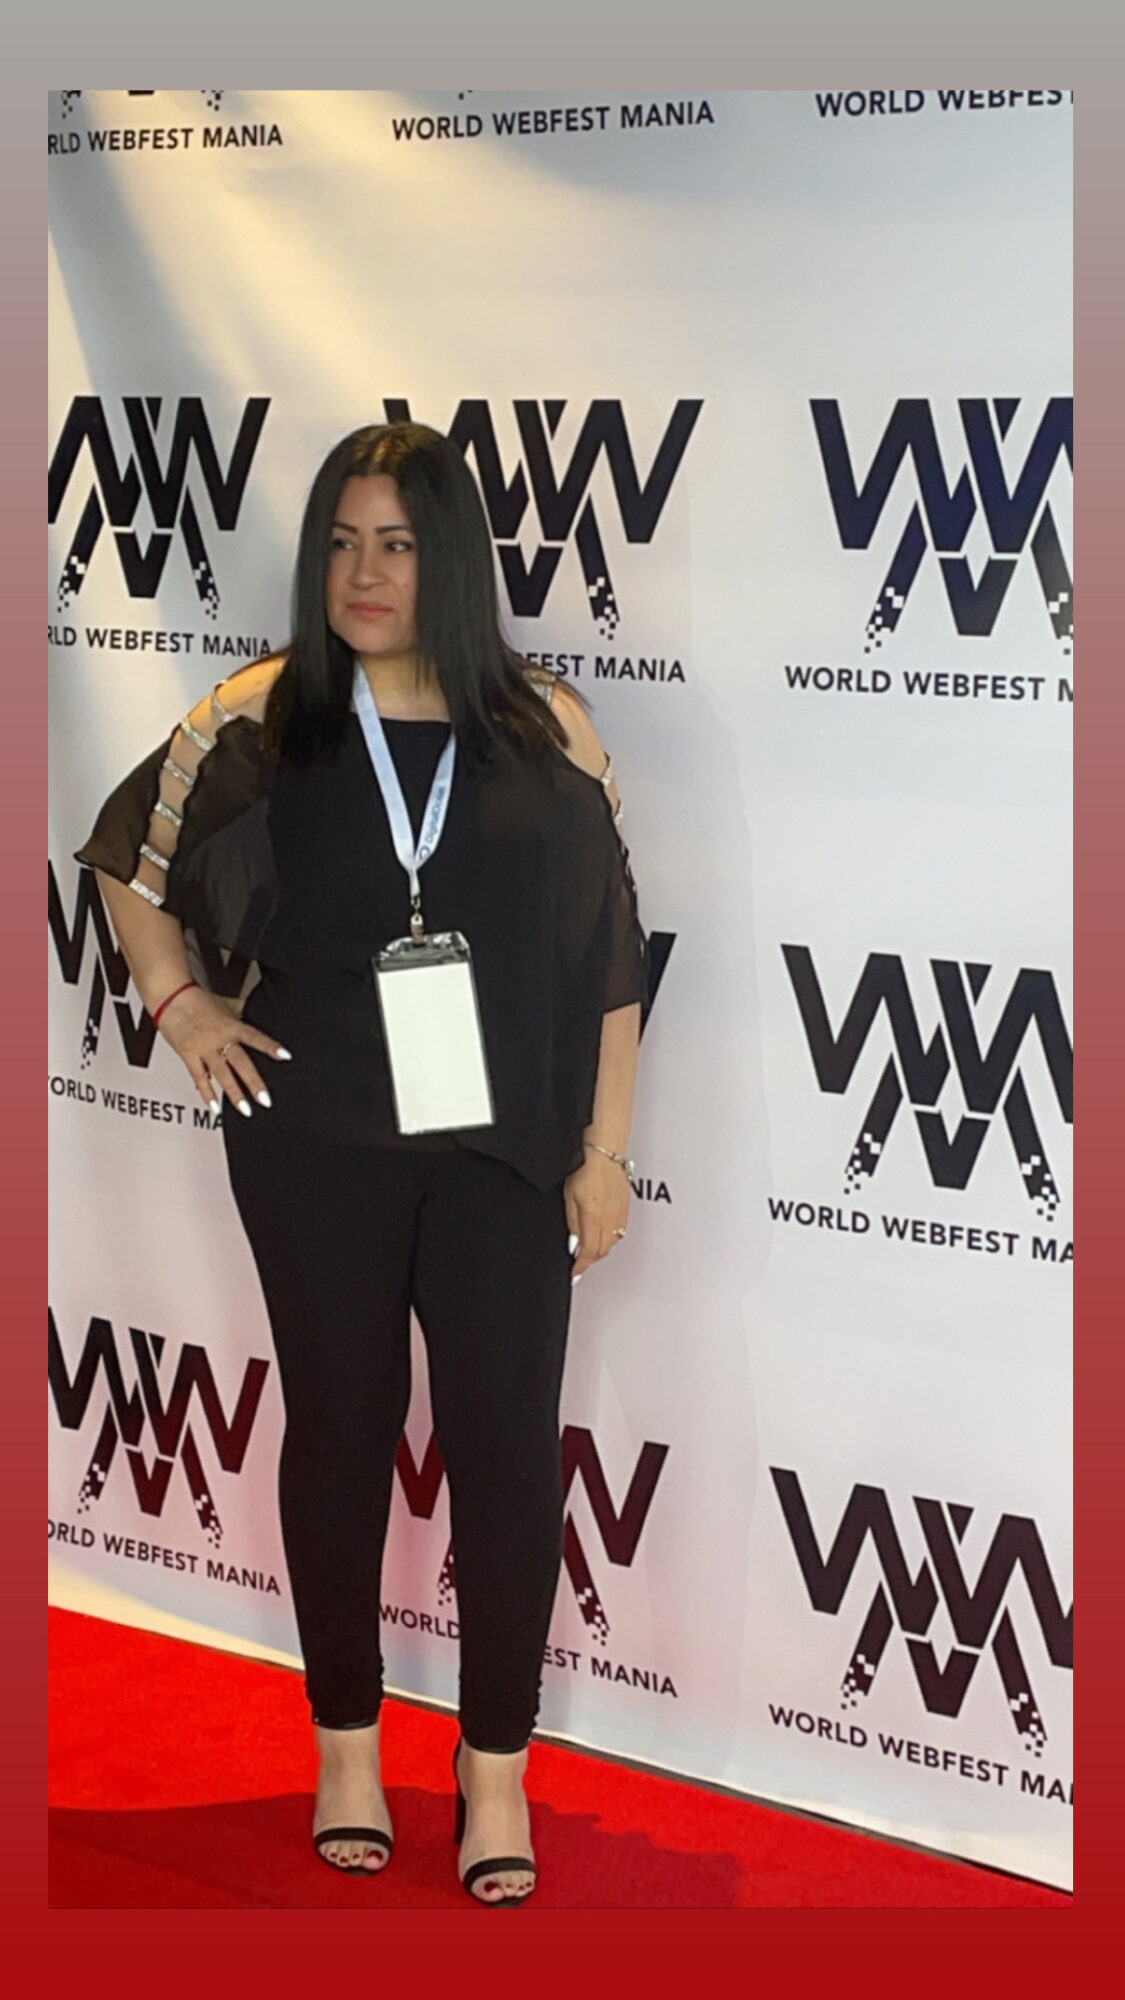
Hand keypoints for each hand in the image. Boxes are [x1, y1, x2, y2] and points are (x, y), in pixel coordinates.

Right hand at [156, 984, 289, 1115]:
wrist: (171, 998)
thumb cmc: (198, 1000)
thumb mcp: (227, 1004)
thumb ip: (243, 1011)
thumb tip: (259, 1010)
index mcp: (232, 1026)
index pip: (256, 1037)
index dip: (271, 1046)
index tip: (285, 1056)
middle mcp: (220, 1038)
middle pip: (240, 1063)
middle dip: (254, 1082)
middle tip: (265, 1100)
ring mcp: (204, 1048)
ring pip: (221, 1074)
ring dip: (234, 1094)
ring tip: (245, 1110)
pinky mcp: (189, 1055)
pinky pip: (199, 1077)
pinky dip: (207, 1093)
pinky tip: (215, 1107)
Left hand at [564, 1149, 630, 1276]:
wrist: (604, 1151)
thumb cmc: (585, 1167)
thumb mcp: (569, 1197)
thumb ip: (572, 1223)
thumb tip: (574, 1242)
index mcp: (594, 1218)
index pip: (589, 1253)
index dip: (581, 1266)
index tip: (575, 1271)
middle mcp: (611, 1218)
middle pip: (603, 1251)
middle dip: (591, 1259)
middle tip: (579, 1260)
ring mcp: (621, 1213)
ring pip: (613, 1242)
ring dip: (601, 1248)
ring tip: (589, 1246)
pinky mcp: (626, 1206)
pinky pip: (620, 1230)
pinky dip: (611, 1236)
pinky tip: (602, 1231)